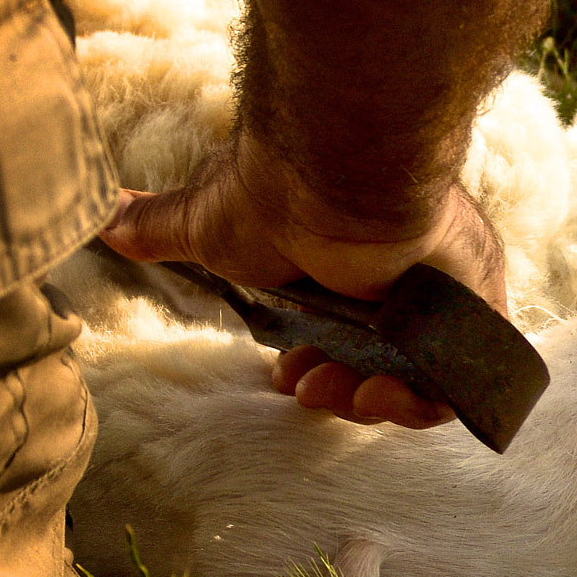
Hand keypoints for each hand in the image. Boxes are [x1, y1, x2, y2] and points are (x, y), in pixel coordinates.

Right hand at [100, 132, 506, 428]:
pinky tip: (381, 396)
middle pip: (385, 366)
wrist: (334, 172)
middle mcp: (404, 282)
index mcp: (353, 267)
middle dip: (340, 391)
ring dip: (373, 403)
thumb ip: (157, 230)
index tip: (286, 377)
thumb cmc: (272, 192)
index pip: (348, 338)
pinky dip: (422, 404)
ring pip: (423, 380)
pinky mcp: (476, 310)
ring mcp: (446, 298)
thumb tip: (99, 219)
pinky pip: (465, 381)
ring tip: (340, 395)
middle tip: (307, 390)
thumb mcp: (205, 224)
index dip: (317, 369)